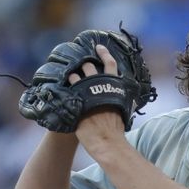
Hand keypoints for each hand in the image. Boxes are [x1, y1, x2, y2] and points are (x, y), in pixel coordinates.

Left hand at [72, 45, 127, 159]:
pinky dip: (64, 86)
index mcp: (113, 87)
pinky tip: (60, 87)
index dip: (104, 54)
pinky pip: (67, 88)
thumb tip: (127, 97)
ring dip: (72, 75)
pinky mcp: (75, 101)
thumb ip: (122, 100)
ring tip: (69, 77)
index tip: (98, 47)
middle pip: (89, 66)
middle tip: (80, 64)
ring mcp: (85, 93)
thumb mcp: (123, 110)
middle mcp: (99, 86)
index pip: (110, 64)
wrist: (106, 141)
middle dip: (85, 64)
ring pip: (75, 75)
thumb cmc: (116, 129)